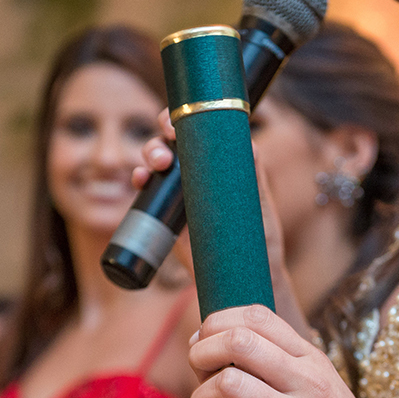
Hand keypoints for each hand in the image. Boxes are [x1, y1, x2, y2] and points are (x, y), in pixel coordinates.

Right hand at [134, 108, 304, 333]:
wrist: (241, 277)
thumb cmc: (257, 238)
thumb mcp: (259, 203)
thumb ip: (254, 175)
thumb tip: (250, 143)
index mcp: (219, 161)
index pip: (197, 131)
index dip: (181, 120)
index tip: (174, 124)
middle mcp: (198, 171)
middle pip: (170, 141)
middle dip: (160, 138)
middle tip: (164, 154)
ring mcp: (180, 191)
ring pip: (156, 162)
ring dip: (148, 155)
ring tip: (154, 167)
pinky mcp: (166, 213)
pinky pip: (147, 190)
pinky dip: (139, 179)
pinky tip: (140, 180)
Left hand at [188, 304, 394, 397]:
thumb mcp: (324, 390)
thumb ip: (286, 369)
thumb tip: (226, 353)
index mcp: (312, 361)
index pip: (257, 315)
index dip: (217, 323)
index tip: (203, 345)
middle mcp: (306, 381)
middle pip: (236, 340)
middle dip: (201, 356)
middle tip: (201, 380)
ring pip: (227, 383)